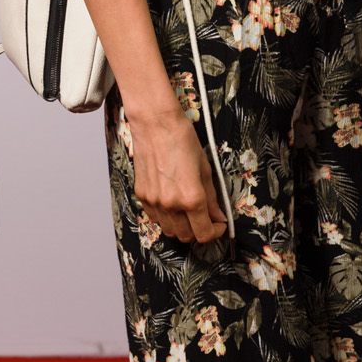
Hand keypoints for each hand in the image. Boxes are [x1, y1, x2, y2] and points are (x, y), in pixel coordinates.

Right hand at [129, 108, 226, 243]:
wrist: (155, 124)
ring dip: (183, 227)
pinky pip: (155, 219)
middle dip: (200, 231)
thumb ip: (211, 197)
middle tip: (207, 218)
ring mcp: (154, 202)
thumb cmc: (183, 140)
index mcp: (191, 198)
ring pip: (170, 231)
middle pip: (187, 236)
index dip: (215, 232)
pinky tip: (173, 204)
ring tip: (190, 212)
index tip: (219, 224)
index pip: (204, 233)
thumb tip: (218, 216)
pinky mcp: (142, 196)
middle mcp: (171, 205)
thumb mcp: (206, 169)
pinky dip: (167, 219)